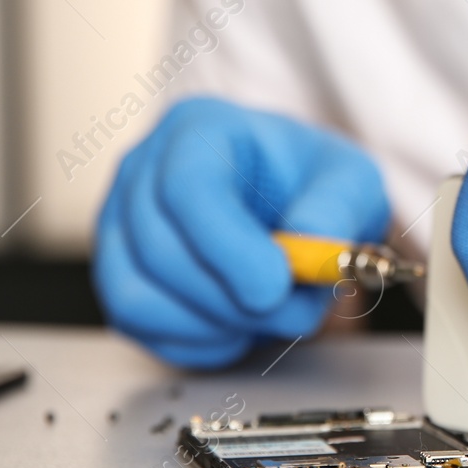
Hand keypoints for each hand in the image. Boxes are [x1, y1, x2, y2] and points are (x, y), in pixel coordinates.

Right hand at [94, 96, 389, 367]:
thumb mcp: (351, 183)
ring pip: (136, 296)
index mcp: (198, 129)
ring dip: (214, 322)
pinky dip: (196, 339)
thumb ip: (338, 208)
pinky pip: (138, 326)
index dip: (227, 245)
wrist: (292, 207)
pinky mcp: (116, 275)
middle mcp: (143, 170)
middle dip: (233, 299)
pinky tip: (238, 322)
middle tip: (294, 309)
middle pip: (159, 249)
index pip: (187, 185)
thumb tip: (307, 240)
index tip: (275, 287)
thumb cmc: (311, 186)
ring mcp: (119, 224)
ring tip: (268, 313)